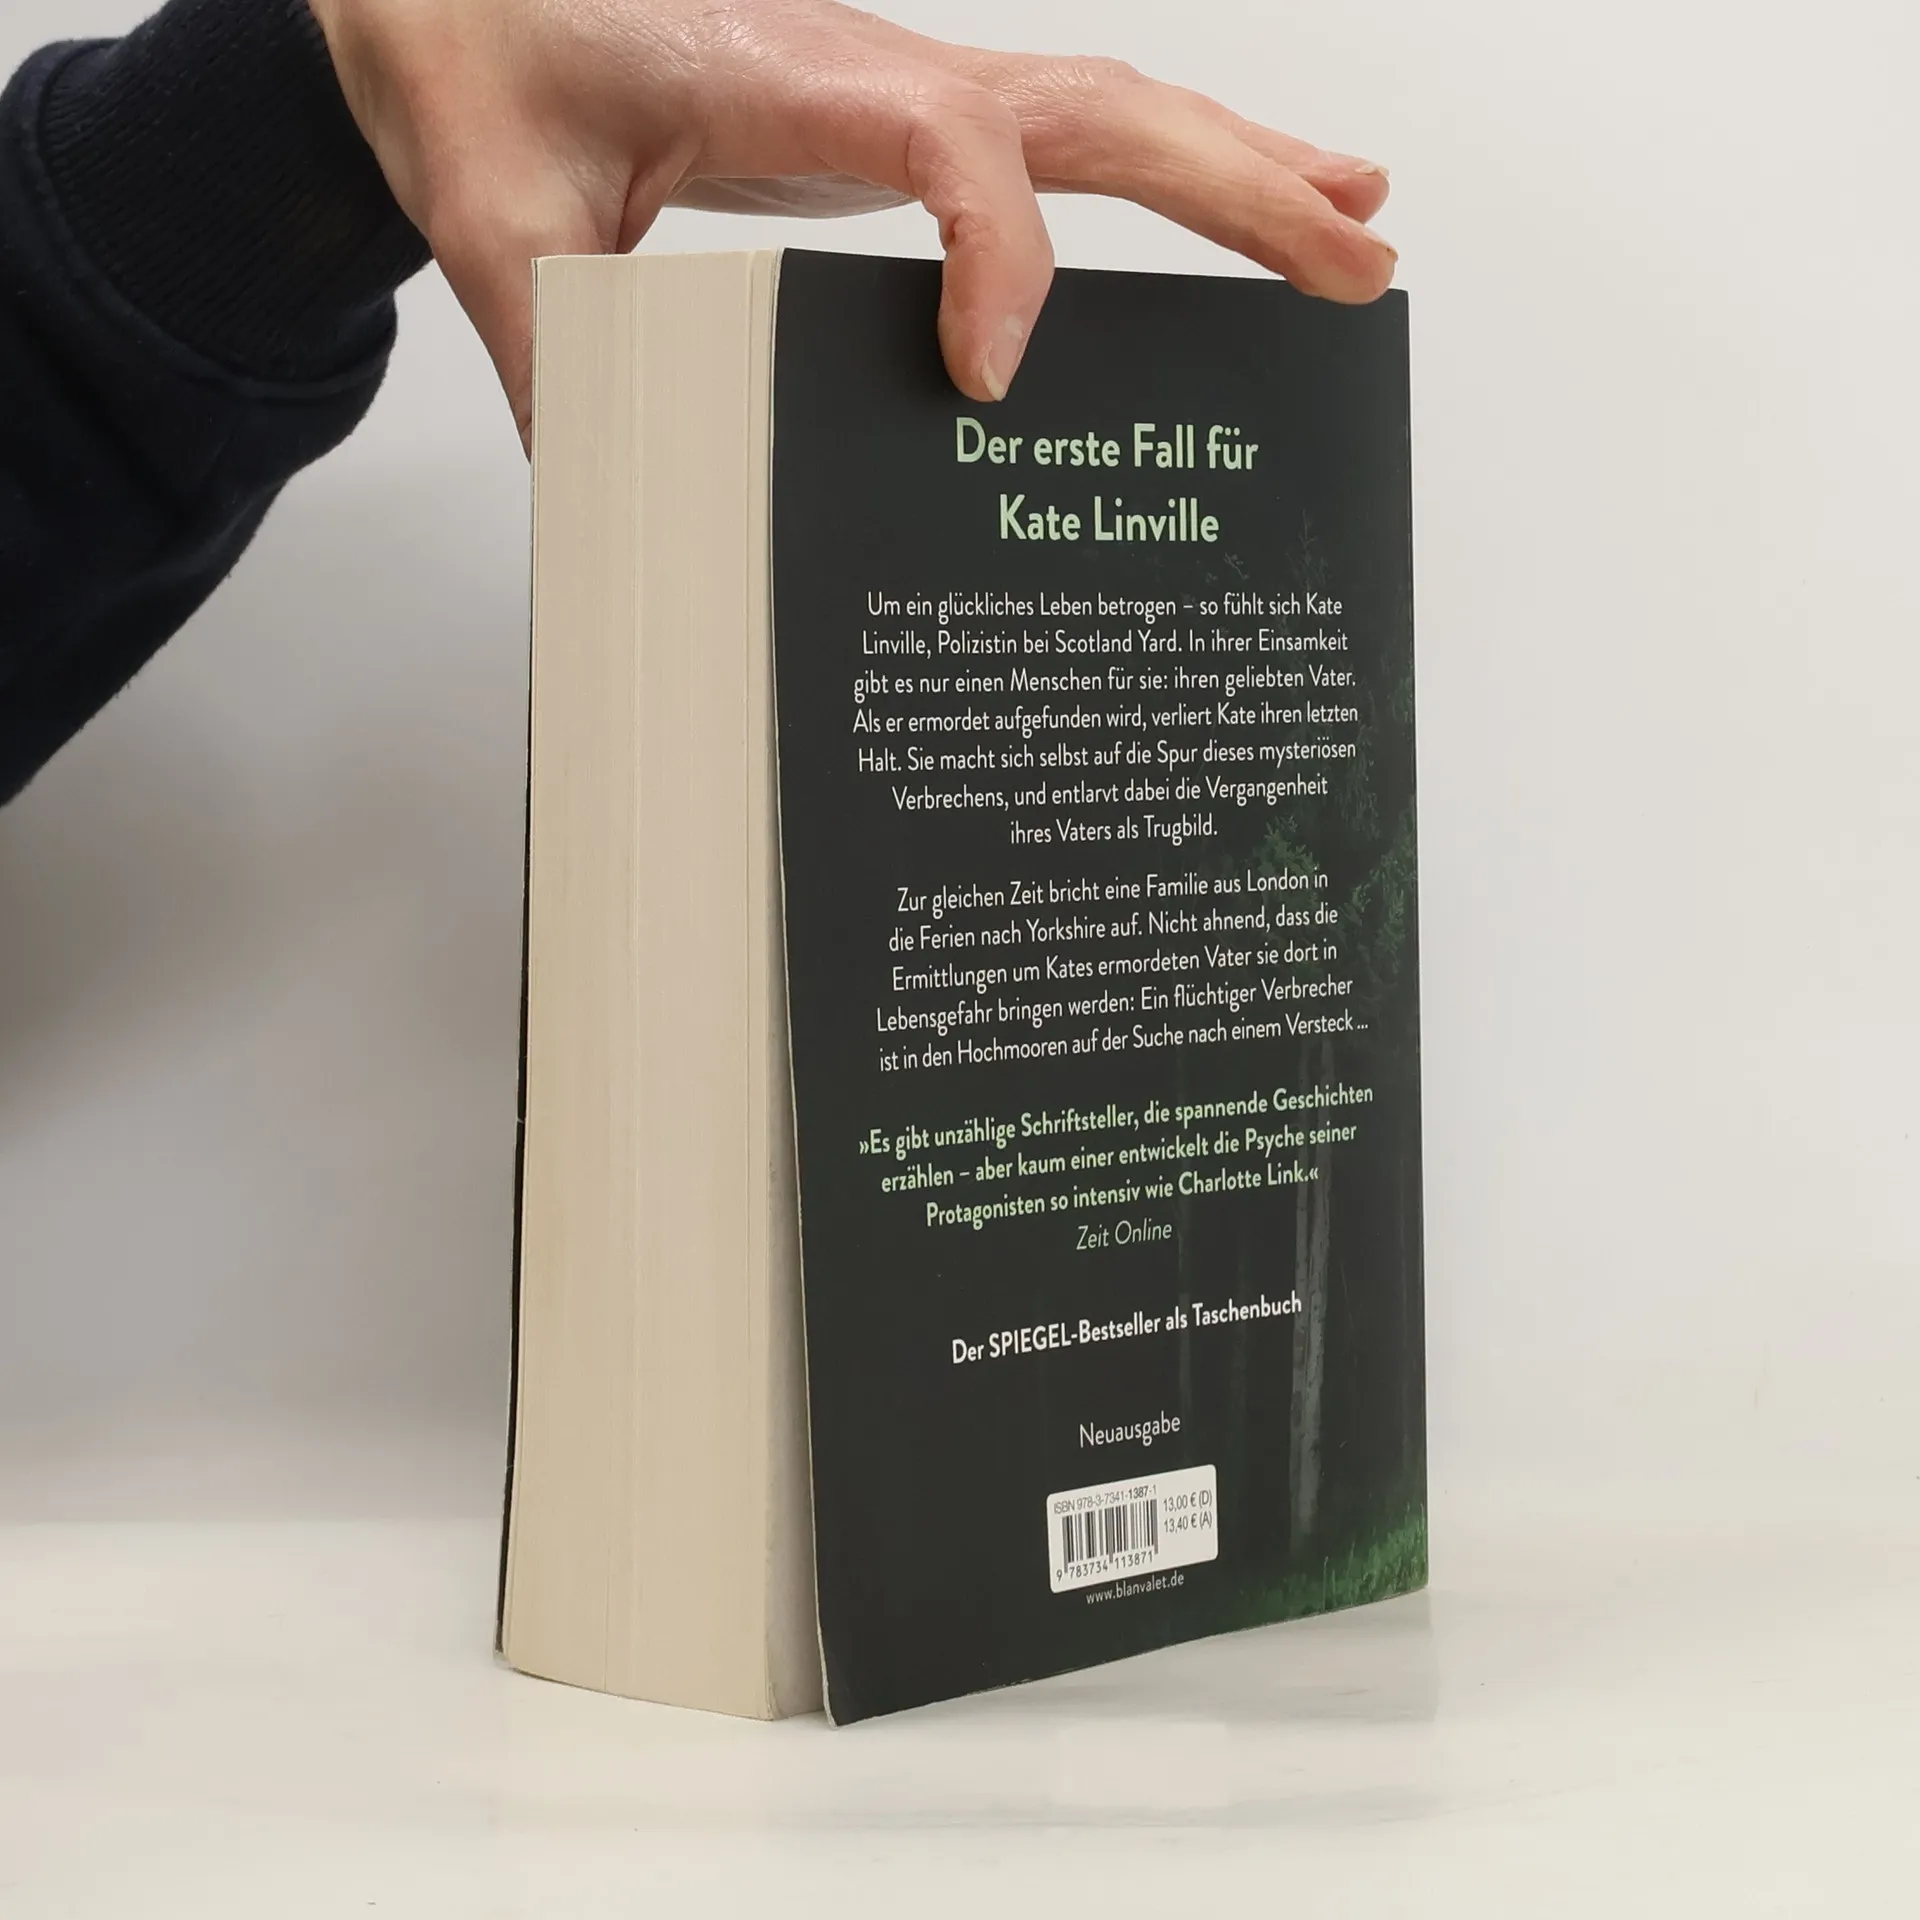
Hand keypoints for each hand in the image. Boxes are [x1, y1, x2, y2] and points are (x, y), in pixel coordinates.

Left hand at [309, 0, 1395, 440]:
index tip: (989, 383)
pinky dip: (1168, 161)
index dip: (996, 257)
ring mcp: (905, 81)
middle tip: (1356, 265)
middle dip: (1238, 191)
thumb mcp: (497, 226)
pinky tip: (1237, 191)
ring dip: (1239, 168)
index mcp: (780, 79)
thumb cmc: (478, 64)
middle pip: (1096, 112)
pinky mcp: (905, 109)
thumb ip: (565, 365)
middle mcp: (875, 66)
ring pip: (1106, 108)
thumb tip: (633, 521)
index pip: (944, 144)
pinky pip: (1062, 132)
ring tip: (1357, 228)